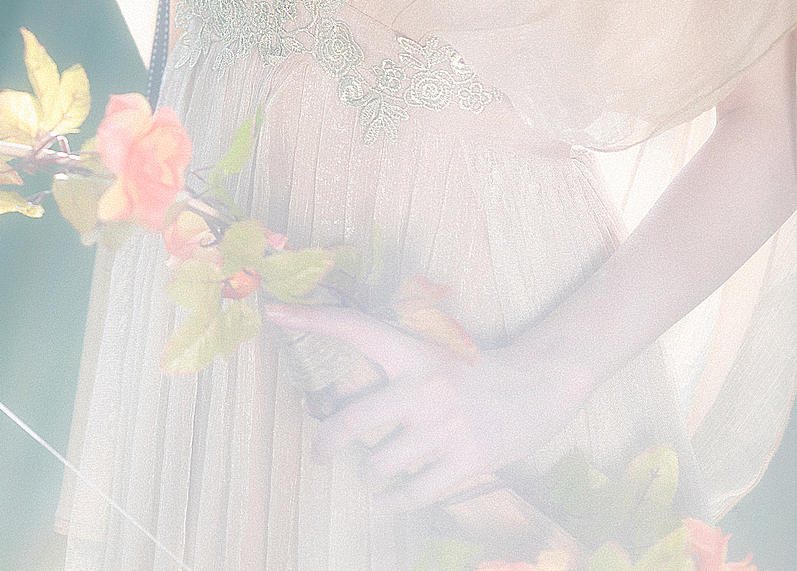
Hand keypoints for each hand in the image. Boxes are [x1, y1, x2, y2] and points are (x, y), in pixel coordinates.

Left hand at [264, 301, 591, 514]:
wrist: (538, 383)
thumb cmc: (475, 368)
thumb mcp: (433, 350)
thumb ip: (394, 361)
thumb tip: (349, 374)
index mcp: (412, 351)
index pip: (353, 327)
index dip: (311, 316)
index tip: (272, 310)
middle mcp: (423, 387)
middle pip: (354, 418)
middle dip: (328, 441)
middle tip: (319, 451)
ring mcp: (443, 427)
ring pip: (381, 463)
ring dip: (369, 474)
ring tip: (369, 473)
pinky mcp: (465, 460)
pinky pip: (415, 492)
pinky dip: (395, 500)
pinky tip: (389, 498)